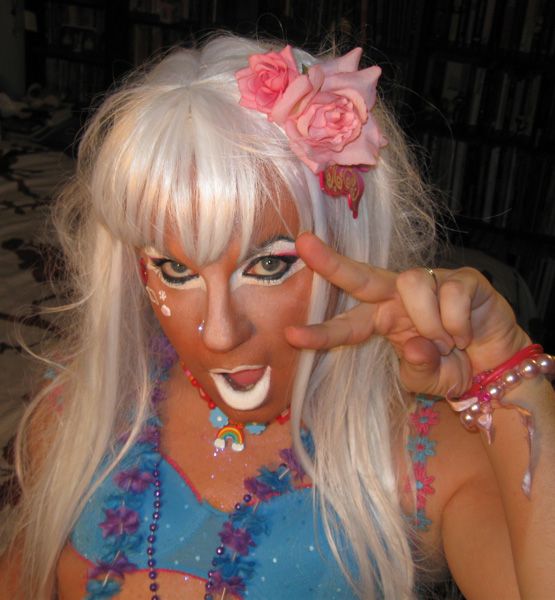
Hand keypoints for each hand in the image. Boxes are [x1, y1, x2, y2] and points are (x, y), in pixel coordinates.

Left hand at [285, 233, 529, 396]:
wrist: (495, 366)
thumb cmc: (452, 368)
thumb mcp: (429, 380)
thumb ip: (417, 369)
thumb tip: (416, 346)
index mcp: (382, 321)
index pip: (347, 325)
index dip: (321, 332)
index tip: (291, 335)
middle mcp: (399, 297)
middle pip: (361, 276)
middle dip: (332, 262)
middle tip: (303, 244)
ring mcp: (430, 283)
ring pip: (412, 283)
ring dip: (430, 322)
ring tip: (447, 342)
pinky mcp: (462, 278)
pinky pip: (451, 293)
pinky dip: (458, 324)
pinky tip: (466, 335)